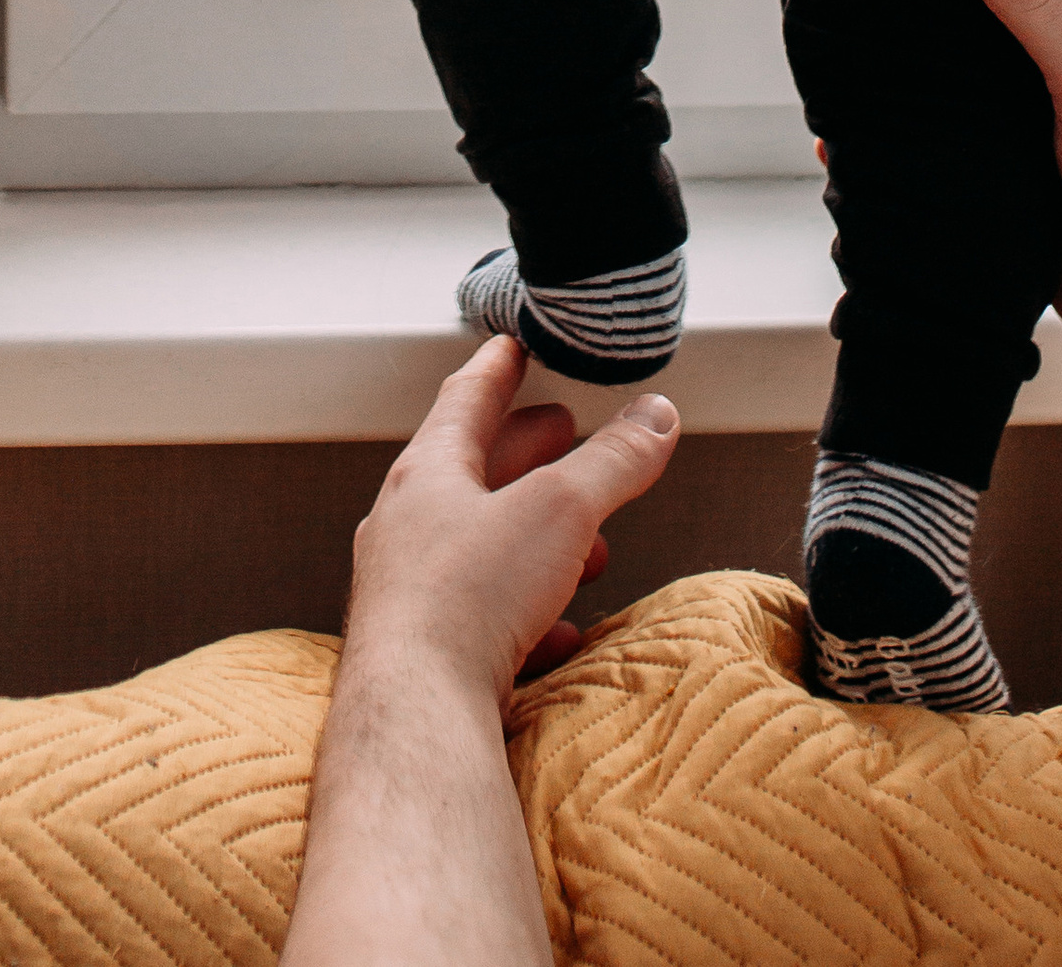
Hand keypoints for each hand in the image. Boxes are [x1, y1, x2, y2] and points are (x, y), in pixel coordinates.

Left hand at [345, 337, 678, 707]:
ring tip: (589, 548)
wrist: (415, 714)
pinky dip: (529, 615)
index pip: (465, 398)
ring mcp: (410, 593)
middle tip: (562, 436)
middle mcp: (407, 526)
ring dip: (537, 541)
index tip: (514, 347)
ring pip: (481, 549)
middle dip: (525, 453)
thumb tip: (654, 416)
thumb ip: (612, 461)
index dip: (498, 368)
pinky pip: (483, 621)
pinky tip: (560, 631)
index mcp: (428, 473)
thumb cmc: (464, 600)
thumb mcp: (559, 509)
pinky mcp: (424, 654)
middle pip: (473, 472)